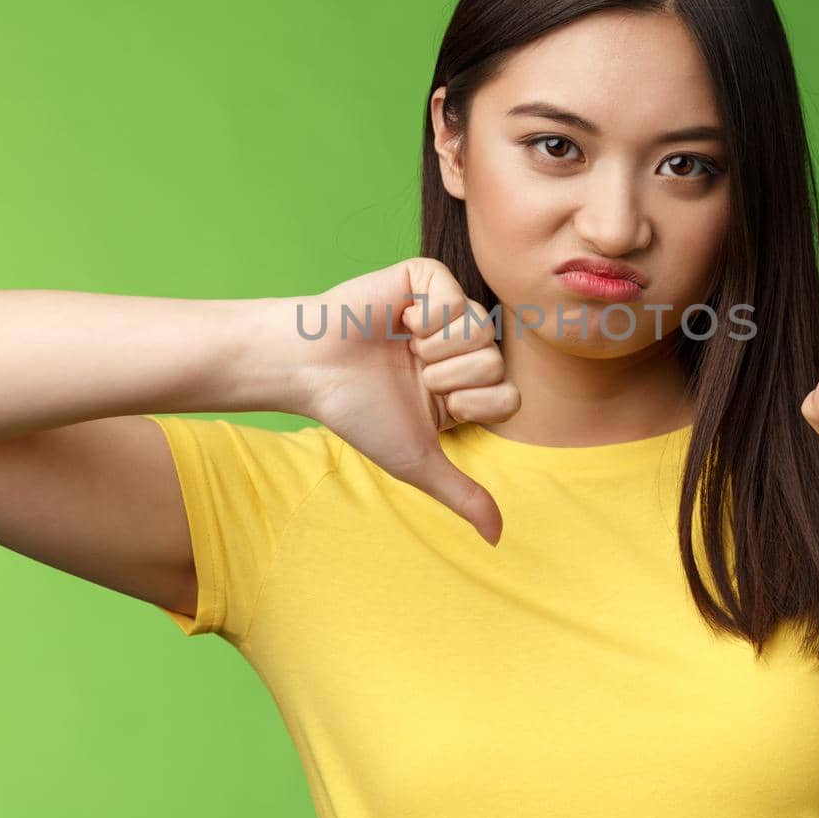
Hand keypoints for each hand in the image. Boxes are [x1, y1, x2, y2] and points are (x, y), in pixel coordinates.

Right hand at [296, 257, 519, 545]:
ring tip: (401, 346)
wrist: (311, 367)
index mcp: (464, 384)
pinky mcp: (427, 278)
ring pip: (479, 330)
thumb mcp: (416, 460)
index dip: (469, 403)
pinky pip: (455, 296)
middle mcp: (462, 345)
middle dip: (448, 375)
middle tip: (411, 371)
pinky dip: (423, 315)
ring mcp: (447, 309)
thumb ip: (461, 494)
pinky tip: (397, 319)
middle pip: (495, 362)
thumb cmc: (357, 411)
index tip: (429, 401)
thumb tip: (498, 539)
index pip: (507, 395)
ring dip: (433, 347)